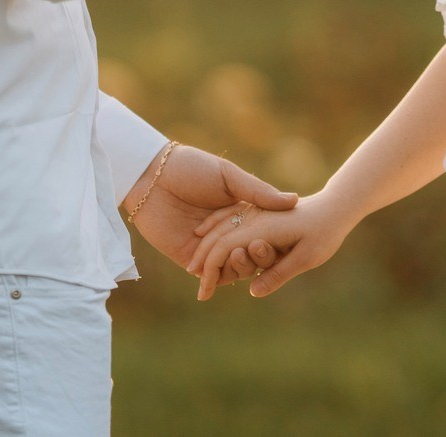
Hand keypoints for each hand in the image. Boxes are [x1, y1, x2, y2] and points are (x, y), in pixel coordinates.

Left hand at [128, 146, 294, 283]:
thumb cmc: (191, 168)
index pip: (264, 233)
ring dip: (241, 268)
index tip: (283, 240)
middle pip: (251, 254)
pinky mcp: (188, 258)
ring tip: (240, 256)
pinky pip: (209, 275)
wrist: (152, 177)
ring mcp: (208, 247)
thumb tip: (293, 201)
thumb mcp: (229, 176)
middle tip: (259, 249)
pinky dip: (219, 277)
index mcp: (240, 211)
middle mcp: (227, 232)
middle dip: (259, 256)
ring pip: (233, 268)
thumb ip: (258, 192)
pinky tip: (224, 270)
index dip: (274, 239)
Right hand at [187, 189, 354, 299]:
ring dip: (207, 245)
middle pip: (217, 238)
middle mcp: (254, 217)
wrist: (335, 206)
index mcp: (262, 228)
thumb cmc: (325, 232)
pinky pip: (229, 217)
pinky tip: (206, 235)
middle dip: (203, 261)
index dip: (211, 272)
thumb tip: (253, 292)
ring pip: (221, 226)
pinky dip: (215, 227)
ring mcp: (255, 212)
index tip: (204, 294)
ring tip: (197, 267)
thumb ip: (279, 273)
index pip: (224, 249)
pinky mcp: (258, 211)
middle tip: (199, 288)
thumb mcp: (307, 257)